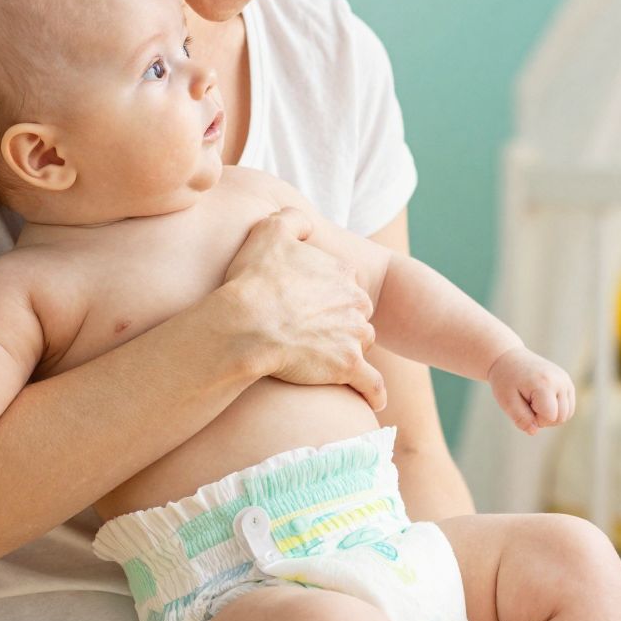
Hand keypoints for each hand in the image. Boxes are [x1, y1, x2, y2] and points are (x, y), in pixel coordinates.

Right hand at [223, 209, 387, 412]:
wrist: (246, 325)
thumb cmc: (253, 280)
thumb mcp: (270, 229)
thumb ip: (293, 219)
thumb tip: (305, 223)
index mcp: (343, 273)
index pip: (345, 285)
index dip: (326, 295)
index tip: (306, 305)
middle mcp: (356, 302)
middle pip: (356, 314)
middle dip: (341, 322)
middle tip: (311, 333)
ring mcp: (354, 336)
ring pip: (362, 344)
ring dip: (350, 351)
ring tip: (327, 361)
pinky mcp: (348, 367)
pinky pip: (371, 384)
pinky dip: (374, 393)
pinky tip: (374, 401)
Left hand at [488, 347, 575, 434]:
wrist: (509, 358)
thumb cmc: (506, 380)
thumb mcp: (507, 401)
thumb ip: (521, 418)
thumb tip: (534, 431)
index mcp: (545, 384)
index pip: (550, 417)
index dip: (536, 419)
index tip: (523, 405)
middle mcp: (560, 381)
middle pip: (562, 418)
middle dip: (544, 418)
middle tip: (528, 404)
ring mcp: (566, 381)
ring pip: (567, 414)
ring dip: (551, 415)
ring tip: (535, 402)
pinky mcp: (567, 382)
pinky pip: (568, 407)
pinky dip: (556, 410)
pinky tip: (542, 401)